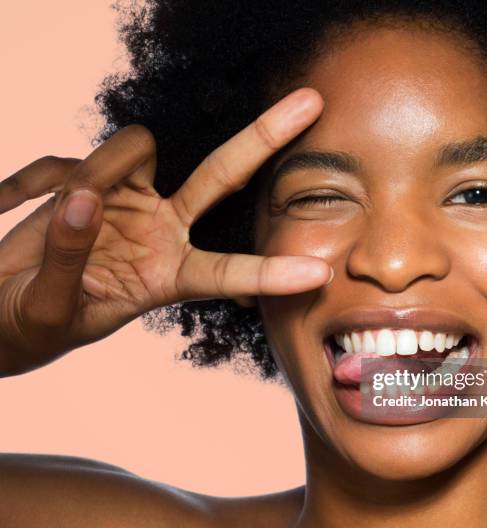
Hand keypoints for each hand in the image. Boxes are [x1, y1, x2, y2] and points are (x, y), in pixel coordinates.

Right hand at [0, 88, 329, 375]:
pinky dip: (33, 181)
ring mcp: (131, 201)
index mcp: (166, 277)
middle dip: (262, 139)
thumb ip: (69, 259)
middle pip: (221, 176)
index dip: (268, 273)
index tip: (317, 273)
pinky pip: (70, 161)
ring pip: (137, 149)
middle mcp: (161, 231)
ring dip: (99, 169)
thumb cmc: (32, 326)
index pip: (225, 272)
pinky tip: (9, 207)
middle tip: (310, 103)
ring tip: (56, 209)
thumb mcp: (51, 310)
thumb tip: (83, 199)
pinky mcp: (91, 180)